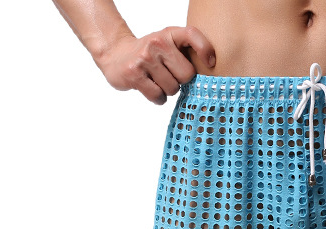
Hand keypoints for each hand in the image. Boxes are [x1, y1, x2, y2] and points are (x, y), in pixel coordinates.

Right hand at [95, 25, 215, 104]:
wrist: (115, 55)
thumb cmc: (150, 55)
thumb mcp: (168, 45)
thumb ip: (186, 54)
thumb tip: (209, 81)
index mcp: (169, 33)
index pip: (192, 35)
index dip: (205, 49)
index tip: (210, 62)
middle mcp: (157, 42)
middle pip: (187, 75)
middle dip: (180, 81)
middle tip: (168, 75)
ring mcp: (145, 58)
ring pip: (172, 89)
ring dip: (167, 91)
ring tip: (156, 80)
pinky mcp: (134, 73)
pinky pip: (158, 96)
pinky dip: (157, 98)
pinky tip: (150, 88)